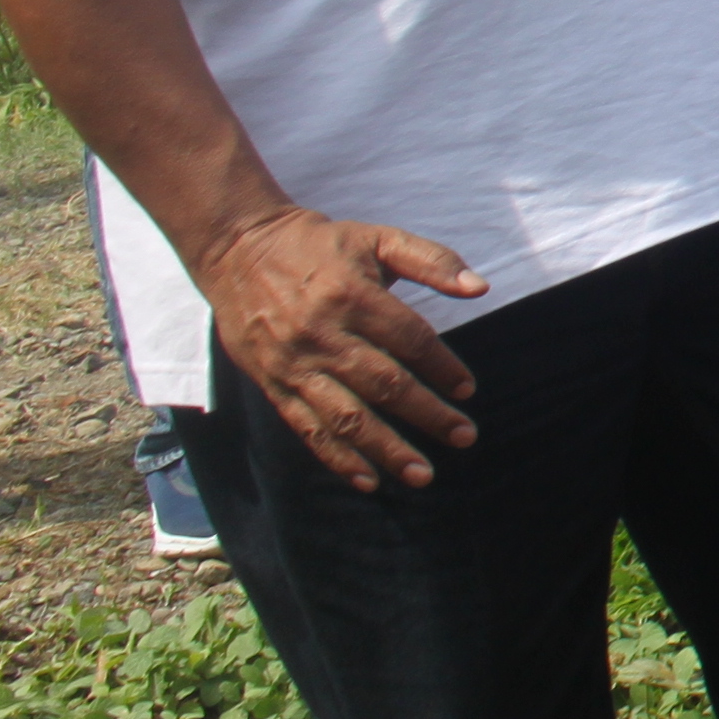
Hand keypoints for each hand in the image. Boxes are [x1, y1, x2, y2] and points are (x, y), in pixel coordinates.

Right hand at [193, 201, 486, 491]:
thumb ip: (431, 260)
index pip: (411, 341)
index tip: (467, 389)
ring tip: (422, 474)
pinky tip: (367, 479)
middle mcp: (323, 336)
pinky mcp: (272, 384)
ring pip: (346, 417)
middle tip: (465, 437)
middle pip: (385, 384)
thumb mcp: (378, 238)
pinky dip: (338, 458)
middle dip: (428, 415)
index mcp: (353, 297)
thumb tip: (479, 288)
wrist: (239, 250)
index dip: (443, 367)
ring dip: (386, 450)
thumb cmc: (320, 246)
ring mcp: (294, 365)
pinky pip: (307, 429)